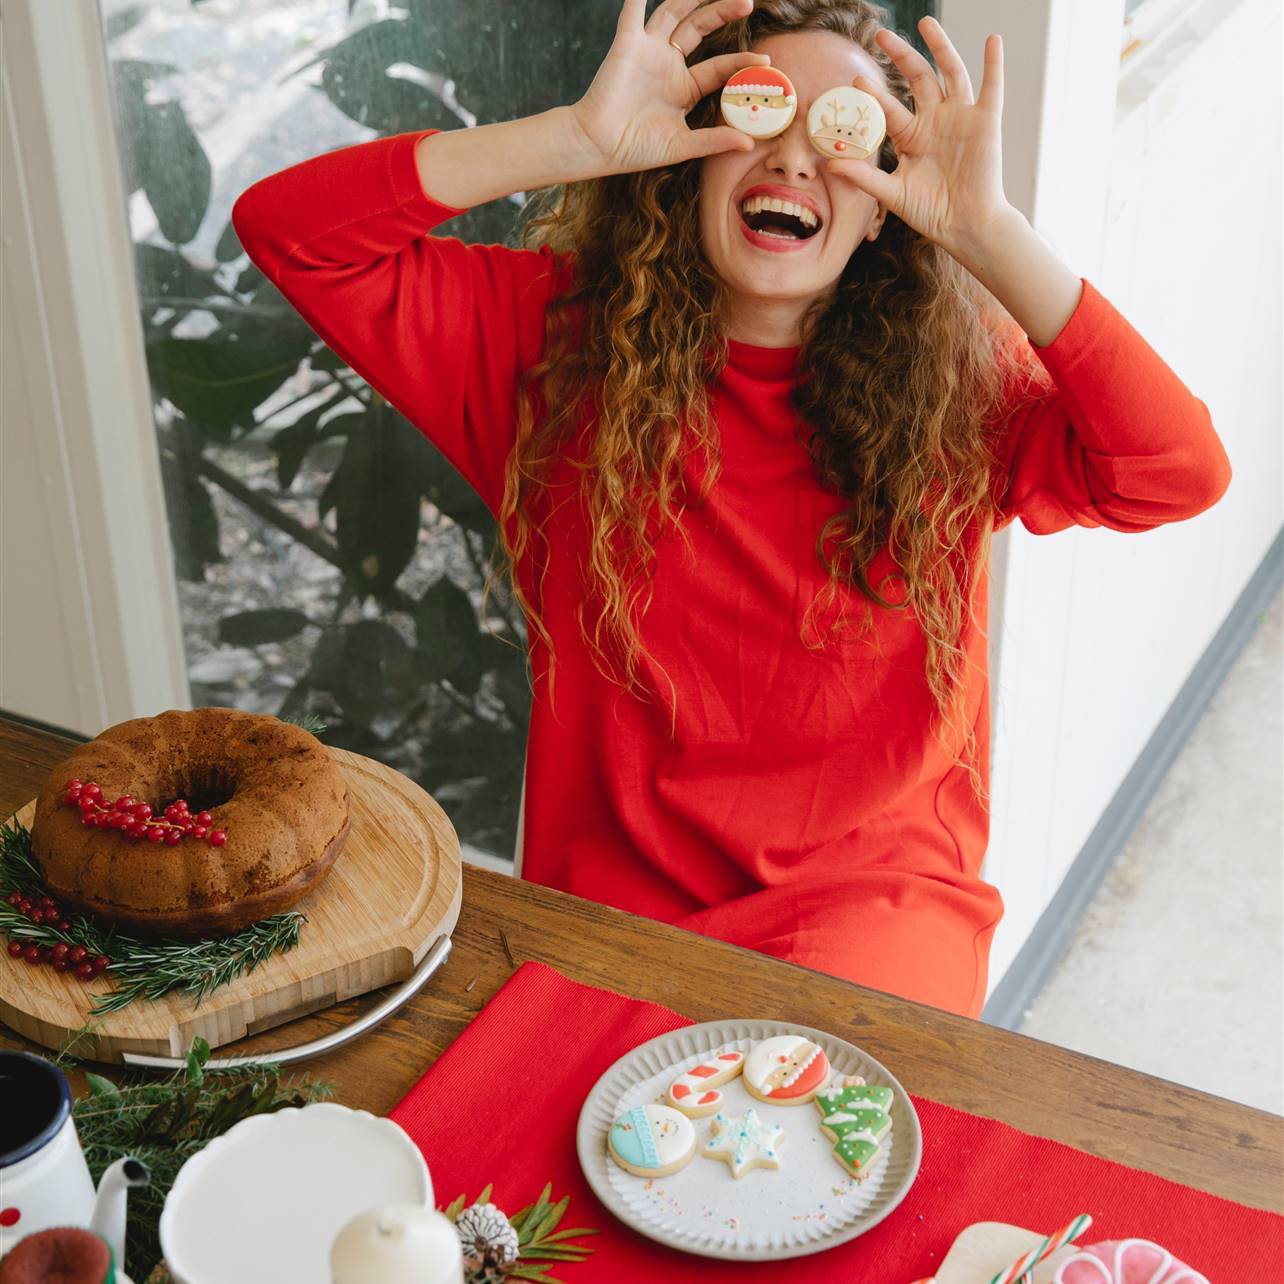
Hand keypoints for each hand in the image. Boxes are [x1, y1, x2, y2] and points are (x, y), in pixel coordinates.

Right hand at [570, 0, 771, 174]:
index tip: (766, 61)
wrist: (598, 146)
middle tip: (747, 3)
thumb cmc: (635, 149)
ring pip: (674, 13)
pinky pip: (633, 12)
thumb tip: (749, 144)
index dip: (742, 63)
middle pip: (700, 28)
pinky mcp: (627, 45)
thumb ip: (714, 141)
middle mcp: (668, 65)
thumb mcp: (681, 146)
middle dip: (723, 13)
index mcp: (683, 89)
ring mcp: (648, 52)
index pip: (719, 68)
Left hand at [826, 16, 1014, 257]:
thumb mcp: (892, 194)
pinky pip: (992, 87)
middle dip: (900, 56)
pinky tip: (993, 40)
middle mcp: (935, 121)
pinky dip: (995, 64)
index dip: (875, 95)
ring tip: (926, 22)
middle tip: (881, 36)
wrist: (965, 226)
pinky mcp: (986, 122)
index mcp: (911, 137)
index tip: (856, 80)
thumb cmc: (929, 212)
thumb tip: (829, 164)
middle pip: (917, 78)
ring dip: (940, 46)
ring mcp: (960, 118)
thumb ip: (863, 177)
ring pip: (950, 73)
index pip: (889, 109)